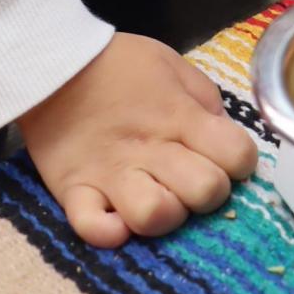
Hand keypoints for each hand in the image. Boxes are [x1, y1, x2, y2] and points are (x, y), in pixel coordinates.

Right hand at [17, 32, 257, 248]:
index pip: (238, 155)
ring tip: (157, 196)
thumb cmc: (120, 65)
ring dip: (165, 213)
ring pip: (155, 216)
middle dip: (210, 190)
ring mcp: (109, 173)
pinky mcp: (73, 190)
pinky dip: (109, 232)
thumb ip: (205, 103)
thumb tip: (226, 141)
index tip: (225, 156)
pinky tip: (117, 218)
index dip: (240, 161)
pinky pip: (93, 228)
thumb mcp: (173, 66)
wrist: (53, 61)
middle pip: (205, 192)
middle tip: (190, 176)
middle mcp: (149, 148)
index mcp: (178, 116)